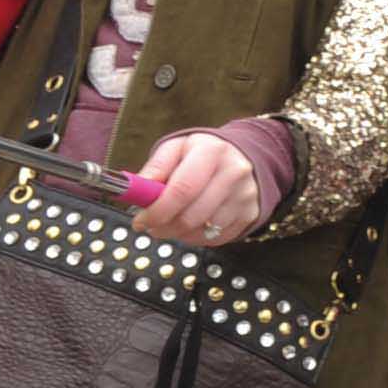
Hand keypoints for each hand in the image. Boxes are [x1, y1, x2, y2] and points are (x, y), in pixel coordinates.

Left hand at [134, 131, 261, 246]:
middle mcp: (233, 173)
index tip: (141, 221)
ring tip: (170, 223)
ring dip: (178, 234)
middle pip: (191, 216)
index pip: (182, 190)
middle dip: (163, 227)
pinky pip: (215, 238)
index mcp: (211, 152)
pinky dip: (196, 238)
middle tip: (151, 226)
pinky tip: (189, 226)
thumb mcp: (177, 148)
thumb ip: (156, 167)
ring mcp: (245, 196)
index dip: (157, 211)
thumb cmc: (203, 154)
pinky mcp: (250, 214)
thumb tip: (137, 190)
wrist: (243, 157)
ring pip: (202, 231)